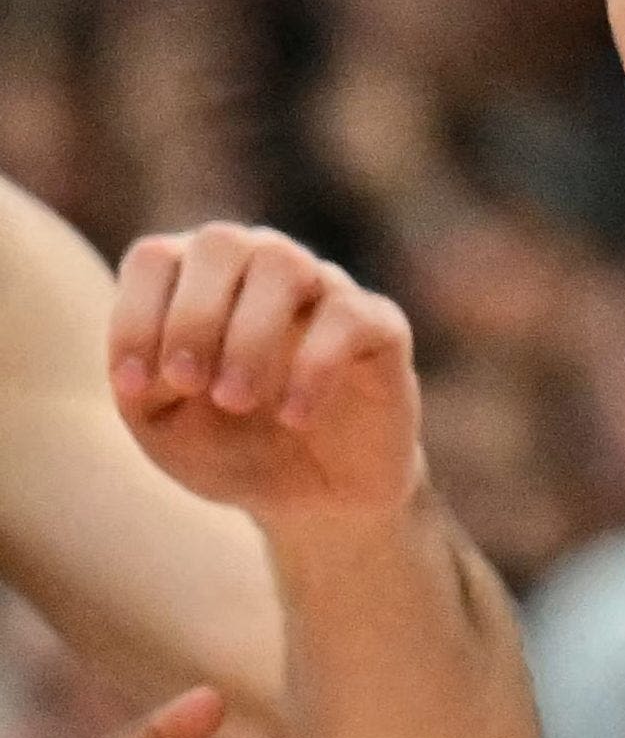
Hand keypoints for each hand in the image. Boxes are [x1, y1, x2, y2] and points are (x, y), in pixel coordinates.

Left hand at [112, 224, 427, 519]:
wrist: (313, 495)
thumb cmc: (230, 447)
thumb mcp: (164, 430)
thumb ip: (145, 389)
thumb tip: (165, 358)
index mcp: (197, 283)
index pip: (157, 259)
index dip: (135, 317)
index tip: (134, 388)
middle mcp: (260, 269)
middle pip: (221, 242)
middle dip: (193, 316)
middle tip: (186, 384)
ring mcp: (324, 290)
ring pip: (284, 264)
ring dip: (248, 335)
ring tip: (235, 401)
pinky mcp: (379, 325)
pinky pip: (347, 317)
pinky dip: (312, 367)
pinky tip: (293, 418)